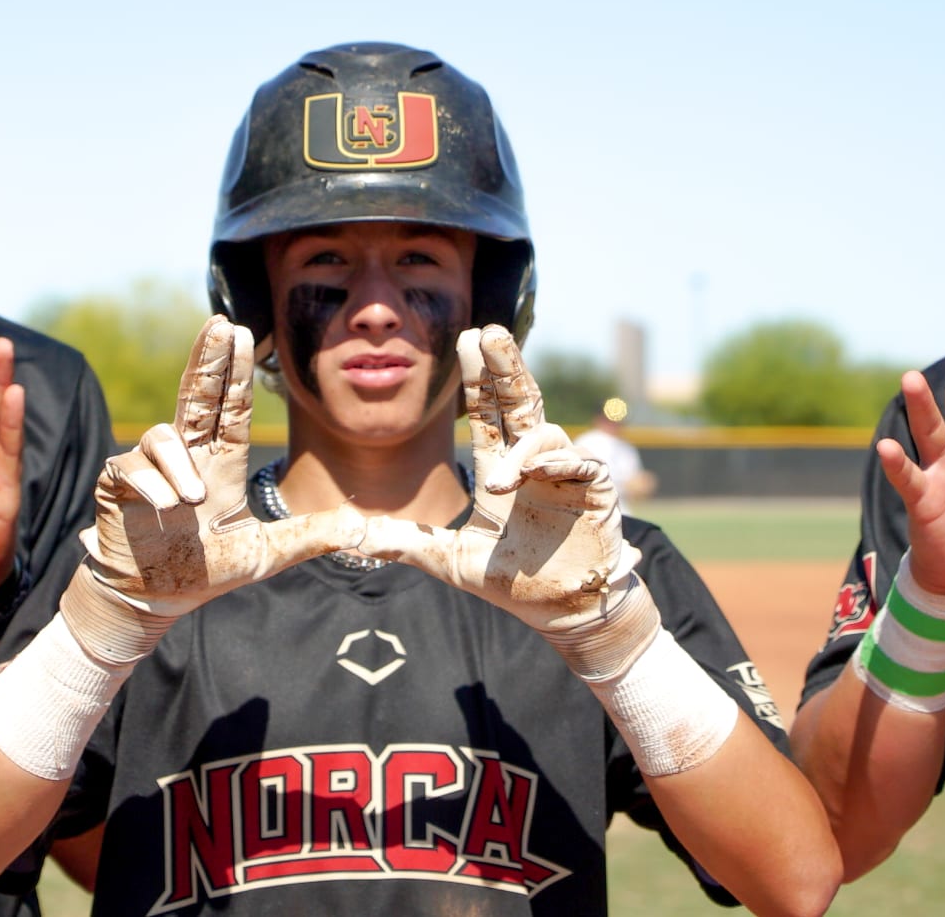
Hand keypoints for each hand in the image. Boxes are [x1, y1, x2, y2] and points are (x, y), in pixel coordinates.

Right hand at [60, 316, 364, 663]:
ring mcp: (151, 469)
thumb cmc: (203, 570)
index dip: (235, 371)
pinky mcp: (118, 485)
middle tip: (219, 323)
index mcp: (221, 464)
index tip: (240, 331)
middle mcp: (187, 457)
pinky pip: (130, 468)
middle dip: (207, 358)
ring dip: (178, 463)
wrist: (151, 599)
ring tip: (193, 500)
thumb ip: (309, 538)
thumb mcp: (265, 555)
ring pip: (164, 436)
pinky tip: (165, 507)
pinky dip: (152, 484)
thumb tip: (361, 529)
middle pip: (196, 394)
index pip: (231, 407)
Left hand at [358, 325, 657, 679]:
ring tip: (500, 481)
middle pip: (520, 402)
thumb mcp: (449, 561)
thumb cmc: (514, 583)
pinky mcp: (595, 490)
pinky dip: (558, 463)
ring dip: (521, 451)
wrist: (564, 612)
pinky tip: (537, 473)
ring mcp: (565, 473)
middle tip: (489, 332)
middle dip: (506, 366)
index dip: (479, 378)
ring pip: (544, 434)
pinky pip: (579, 462)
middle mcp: (534, 464)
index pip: (489, 415)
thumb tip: (349, 537)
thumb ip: (405, 543)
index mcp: (503, 471)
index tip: (467, 338)